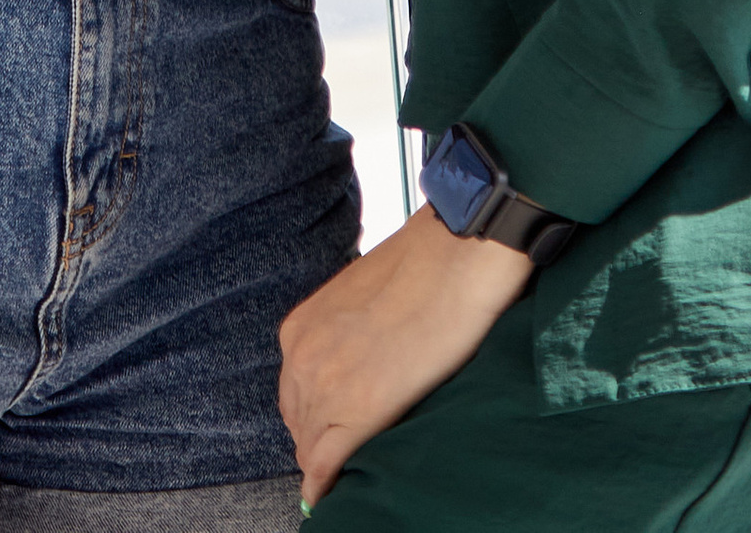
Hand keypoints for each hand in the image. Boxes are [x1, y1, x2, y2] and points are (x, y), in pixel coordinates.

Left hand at [278, 208, 530, 500]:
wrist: (456, 254)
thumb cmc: (422, 268)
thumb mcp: (361, 300)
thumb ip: (345, 335)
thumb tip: (356, 366)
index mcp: (299, 328)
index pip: (295, 395)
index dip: (316, 418)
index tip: (334, 433)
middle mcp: (301, 357)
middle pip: (299, 424)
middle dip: (319, 441)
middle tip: (347, 456)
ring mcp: (325, 385)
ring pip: (311, 447)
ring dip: (328, 461)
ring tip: (353, 473)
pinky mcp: (358, 410)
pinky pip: (327, 464)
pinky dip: (329, 485)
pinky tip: (338, 496)